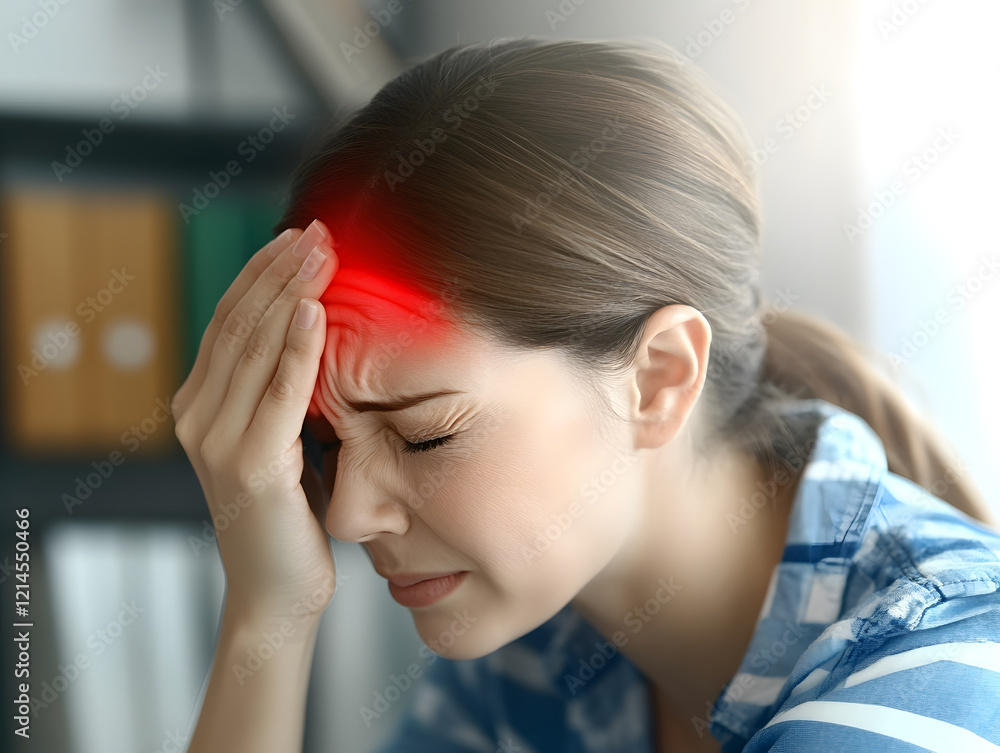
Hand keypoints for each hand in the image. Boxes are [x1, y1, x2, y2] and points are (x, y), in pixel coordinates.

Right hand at [171, 220, 338, 627]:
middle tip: (319, 230)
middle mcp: (197, 417)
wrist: (278, 593)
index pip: (230, 322)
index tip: (300, 236)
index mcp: (200, 406)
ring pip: (255, 347)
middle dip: (279, 270)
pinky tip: (316, 309)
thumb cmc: (291, 517)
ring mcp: (216, 441)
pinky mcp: (250, 466)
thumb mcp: (281, 441)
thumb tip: (315, 332)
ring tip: (322, 252)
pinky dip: (298, 348)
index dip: (263, 274)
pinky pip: (279, 394)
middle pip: (239, 324)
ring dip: (291, 292)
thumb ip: (281, 392)